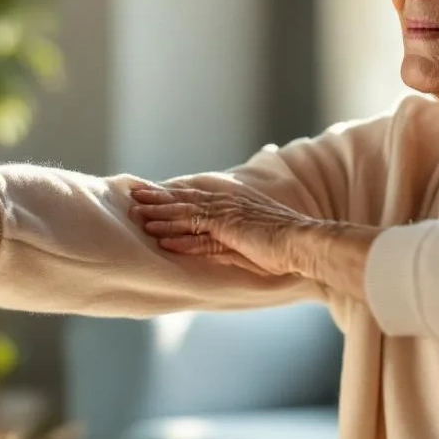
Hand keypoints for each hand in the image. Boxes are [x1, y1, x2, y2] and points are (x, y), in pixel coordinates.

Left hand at [128, 185, 314, 277]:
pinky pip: (198, 229)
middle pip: (185, 200)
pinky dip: (178, 234)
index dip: (172, 196)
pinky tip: (160, 239)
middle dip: (158, 198)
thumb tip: (204, 245)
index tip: (152, 194)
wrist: (304, 242)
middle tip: (134, 196)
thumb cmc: (284, 245)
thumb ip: (226, 241)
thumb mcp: (250, 242)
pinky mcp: (229, 226)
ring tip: (137, 215)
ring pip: (186, 211)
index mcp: (233, 204)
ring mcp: (227, 214)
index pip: (195, 198)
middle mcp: (227, 204)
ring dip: (160, 214)